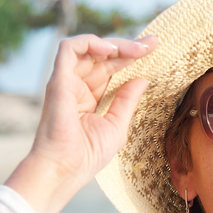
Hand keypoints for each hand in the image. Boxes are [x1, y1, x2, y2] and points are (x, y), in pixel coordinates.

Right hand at [6, 34, 157, 212]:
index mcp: (90, 96)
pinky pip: (68, 48)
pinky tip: (111, 50)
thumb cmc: (87, 155)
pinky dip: (90, 42)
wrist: (65, 169)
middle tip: (153, 43)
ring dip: (114, 44)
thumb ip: (127, 100)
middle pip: (103, 56)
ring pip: (88, 48)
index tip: (154, 47)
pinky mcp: (58, 80)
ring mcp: (67, 81)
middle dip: (129, 46)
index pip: (111, 68)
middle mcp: (77, 85)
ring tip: (137, 49)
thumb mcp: (117, 125)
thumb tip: (142, 78)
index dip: (131, 56)